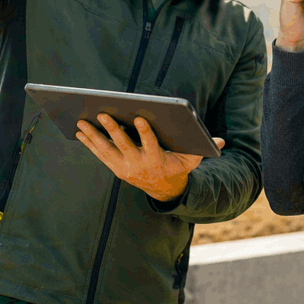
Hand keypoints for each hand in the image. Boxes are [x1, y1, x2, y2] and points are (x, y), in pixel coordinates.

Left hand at [75, 114, 224, 203]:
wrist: (163, 190)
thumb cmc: (177, 166)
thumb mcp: (192, 159)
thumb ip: (202, 148)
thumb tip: (222, 141)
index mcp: (157, 160)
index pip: (151, 145)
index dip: (146, 132)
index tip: (140, 117)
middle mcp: (139, 165)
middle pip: (124, 146)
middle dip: (113, 130)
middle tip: (102, 113)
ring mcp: (124, 167)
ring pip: (107, 150)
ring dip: (94, 136)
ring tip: (82, 121)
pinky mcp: (115, 167)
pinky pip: (99, 154)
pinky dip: (89, 143)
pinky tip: (80, 131)